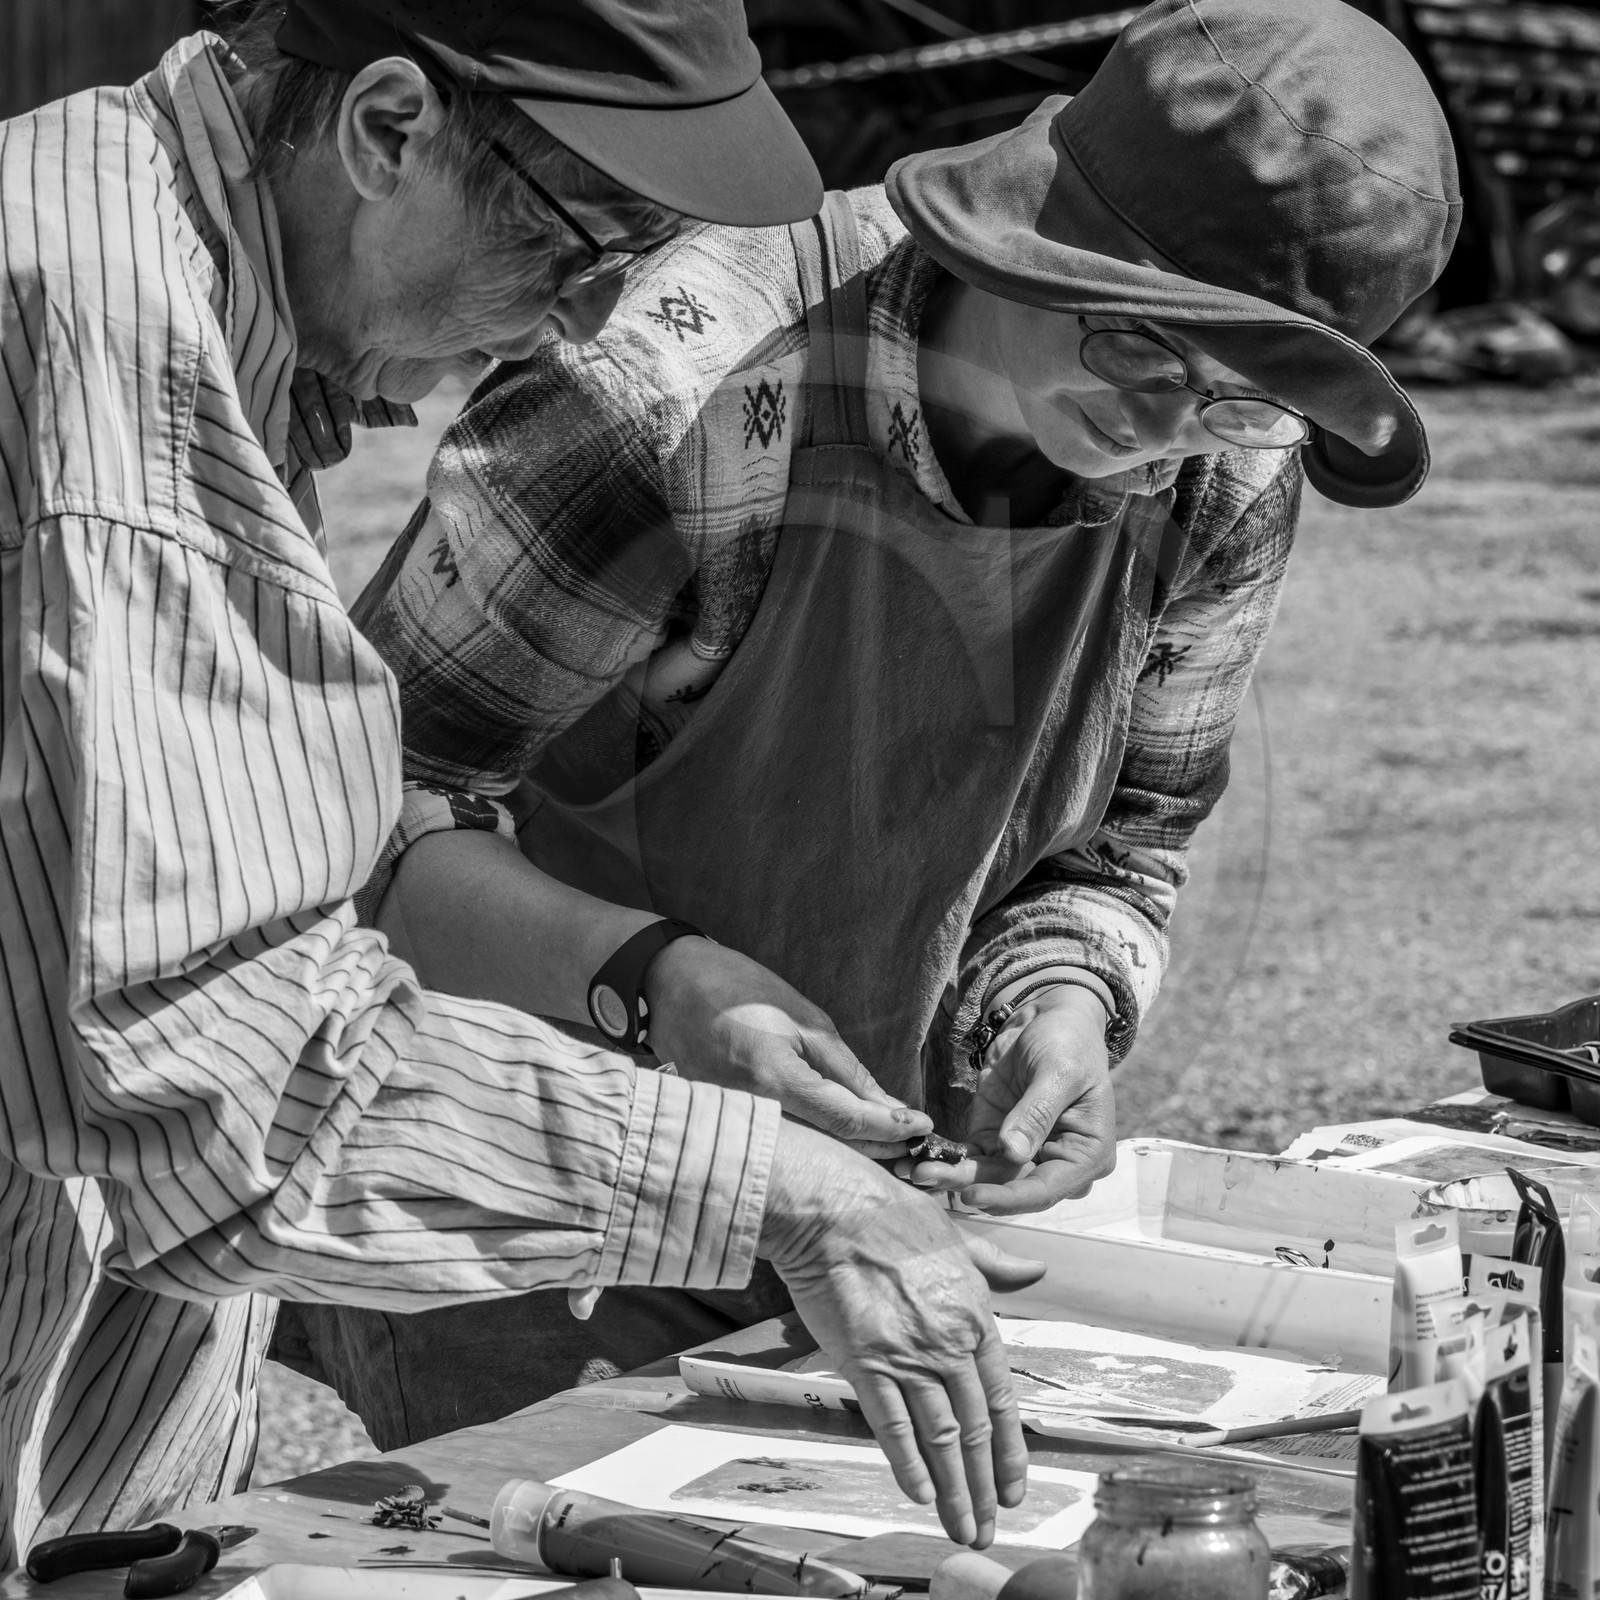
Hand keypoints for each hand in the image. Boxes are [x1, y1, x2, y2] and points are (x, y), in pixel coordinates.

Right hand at [644, 938, 930, 1156]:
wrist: (672, 983)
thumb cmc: (742, 990)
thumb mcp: (805, 1020)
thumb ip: (845, 1070)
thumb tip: (887, 1107)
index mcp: (775, 1078)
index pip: (846, 1121)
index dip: (890, 1129)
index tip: (924, 1129)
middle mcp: (752, 1112)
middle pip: (827, 1148)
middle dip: (876, 1150)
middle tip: (915, 1148)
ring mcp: (731, 1124)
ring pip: (804, 1153)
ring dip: (847, 1153)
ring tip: (887, 1147)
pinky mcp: (721, 1125)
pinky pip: (779, 1145)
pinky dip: (813, 1145)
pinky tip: (839, 1140)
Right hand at [760, 1121, 1028, 1547]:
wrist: (835, 1208)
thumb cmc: (892, 1215)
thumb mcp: (958, 1236)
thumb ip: (996, 1264)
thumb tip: (1035, 1273)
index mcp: (976, 1317)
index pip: (1001, 1401)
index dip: (1010, 1451)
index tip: (1014, 1487)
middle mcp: (950, 1345)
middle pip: (976, 1430)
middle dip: (985, 1486)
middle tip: (989, 1527)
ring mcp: (910, 1357)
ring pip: (942, 1438)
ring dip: (954, 1489)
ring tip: (962, 1526)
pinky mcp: (867, 1362)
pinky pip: (892, 1425)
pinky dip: (907, 1463)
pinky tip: (918, 1492)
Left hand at [898, 986, 1115, 1214]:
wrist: (1048, 1017)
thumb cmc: (1068, 1042)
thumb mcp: (1059, 1072)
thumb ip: (1037, 1112)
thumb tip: (1014, 1152)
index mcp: (1087, 1155)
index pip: (1046, 1189)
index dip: (1009, 1197)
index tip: (973, 1194)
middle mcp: (1056, 1163)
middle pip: (1012, 1186)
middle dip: (970, 1186)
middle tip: (928, 1177)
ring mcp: (1024, 1152)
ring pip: (988, 1176)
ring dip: (952, 1175)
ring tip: (916, 1170)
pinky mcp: (995, 1138)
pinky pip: (972, 1157)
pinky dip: (948, 1160)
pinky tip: (921, 1160)